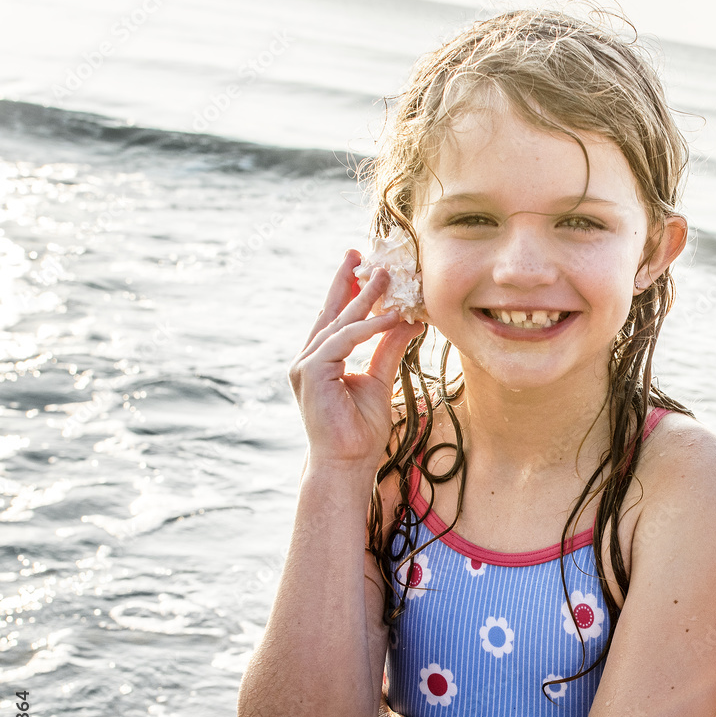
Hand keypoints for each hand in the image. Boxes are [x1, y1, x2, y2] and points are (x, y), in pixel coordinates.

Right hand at [289, 250, 423, 473]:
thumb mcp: (379, 381)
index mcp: (320, 361)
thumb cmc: (359, 432)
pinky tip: (391, 315)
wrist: (346, 464)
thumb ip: (387, 350)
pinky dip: (368, 326)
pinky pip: (344, 339)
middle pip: (330, 312)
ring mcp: (306, 365)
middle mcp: (308, 360)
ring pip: (339, 323)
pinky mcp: (311, 372)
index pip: (334, 319)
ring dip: (364, 298)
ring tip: (386, 276)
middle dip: (347, 281)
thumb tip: (409, 321)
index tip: (361, 266)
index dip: (347, 291)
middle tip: (362, 253)